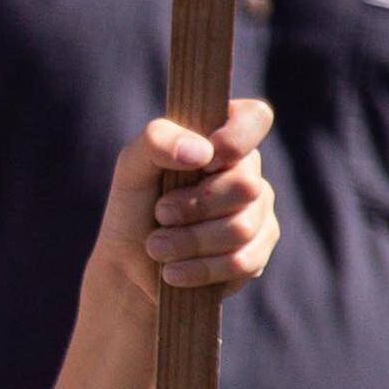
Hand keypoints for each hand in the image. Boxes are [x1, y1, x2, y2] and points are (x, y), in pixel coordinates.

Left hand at [93, 102, 276, 327]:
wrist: (130, 266)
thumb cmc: (134, 206)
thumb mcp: (131, 166)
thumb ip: (157, 140)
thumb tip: (203, 151)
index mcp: (222, 138)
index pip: (254, 118)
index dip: (234, 139)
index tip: (203, 161)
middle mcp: (247, 172)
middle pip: (246, 185)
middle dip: (194, 206)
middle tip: (161, 214)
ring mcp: (258, 213)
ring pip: (240, 228)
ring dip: (188, 241)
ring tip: (157, 246)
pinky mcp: (257, 254)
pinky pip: (241, 262)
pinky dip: (199, 269)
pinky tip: (174, 271)